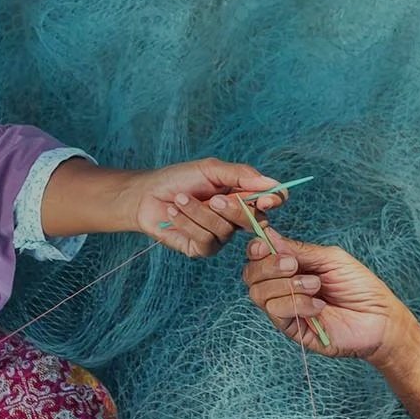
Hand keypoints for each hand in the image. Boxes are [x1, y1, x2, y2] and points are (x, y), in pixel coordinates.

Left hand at [128, 158, 290, 257]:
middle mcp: (236, 218)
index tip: (265, 200)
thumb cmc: (179, 179)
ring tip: (180, 199)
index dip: (273, 201)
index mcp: (243, 196)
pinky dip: (188, 223)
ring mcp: (221, 236)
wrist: (146, 194)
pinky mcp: (202, 248)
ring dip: (200, 212)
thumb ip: (241, 175)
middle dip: (233, 210)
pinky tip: (173, 213)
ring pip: (226, 230)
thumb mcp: (210, 169)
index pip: (272, 201)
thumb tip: (270, 183)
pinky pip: (206, 240)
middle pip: (255, 221)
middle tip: (213, 198)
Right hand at [240, 229, 401, 358]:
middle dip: (268, 266)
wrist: (380, 318)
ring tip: (315, 286)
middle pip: (251, 275)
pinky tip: (318, 306)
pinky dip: (296, 304)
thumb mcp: (330, 258)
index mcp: (291, 267)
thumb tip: (268, 235)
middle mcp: (283, 287)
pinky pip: (276, 313)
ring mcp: (287, 309)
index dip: (256, 249)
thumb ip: (299, 249)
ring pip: (259, 294)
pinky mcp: (293, 329)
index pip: (258, 257)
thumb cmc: (360, 287)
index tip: (264, 245)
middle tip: (294, 266)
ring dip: (287, 286)